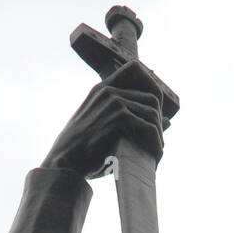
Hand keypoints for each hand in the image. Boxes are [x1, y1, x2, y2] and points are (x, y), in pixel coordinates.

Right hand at [41, 60, 164, 178]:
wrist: (64, 163)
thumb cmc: (85, 152)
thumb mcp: (107, 130)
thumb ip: (132, 119)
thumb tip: (168, 122)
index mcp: (102, 89)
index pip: (135, 70)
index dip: (153, 87)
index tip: (157, 113)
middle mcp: (108, 91)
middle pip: (152, 97)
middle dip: (160, 123)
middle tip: (159, 144)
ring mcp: (112, 102)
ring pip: (152, 113)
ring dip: (159, 136)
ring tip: (158, 153)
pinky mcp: (117, 117)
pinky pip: (148, 127)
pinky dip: (155, 143)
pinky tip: (155, 156)